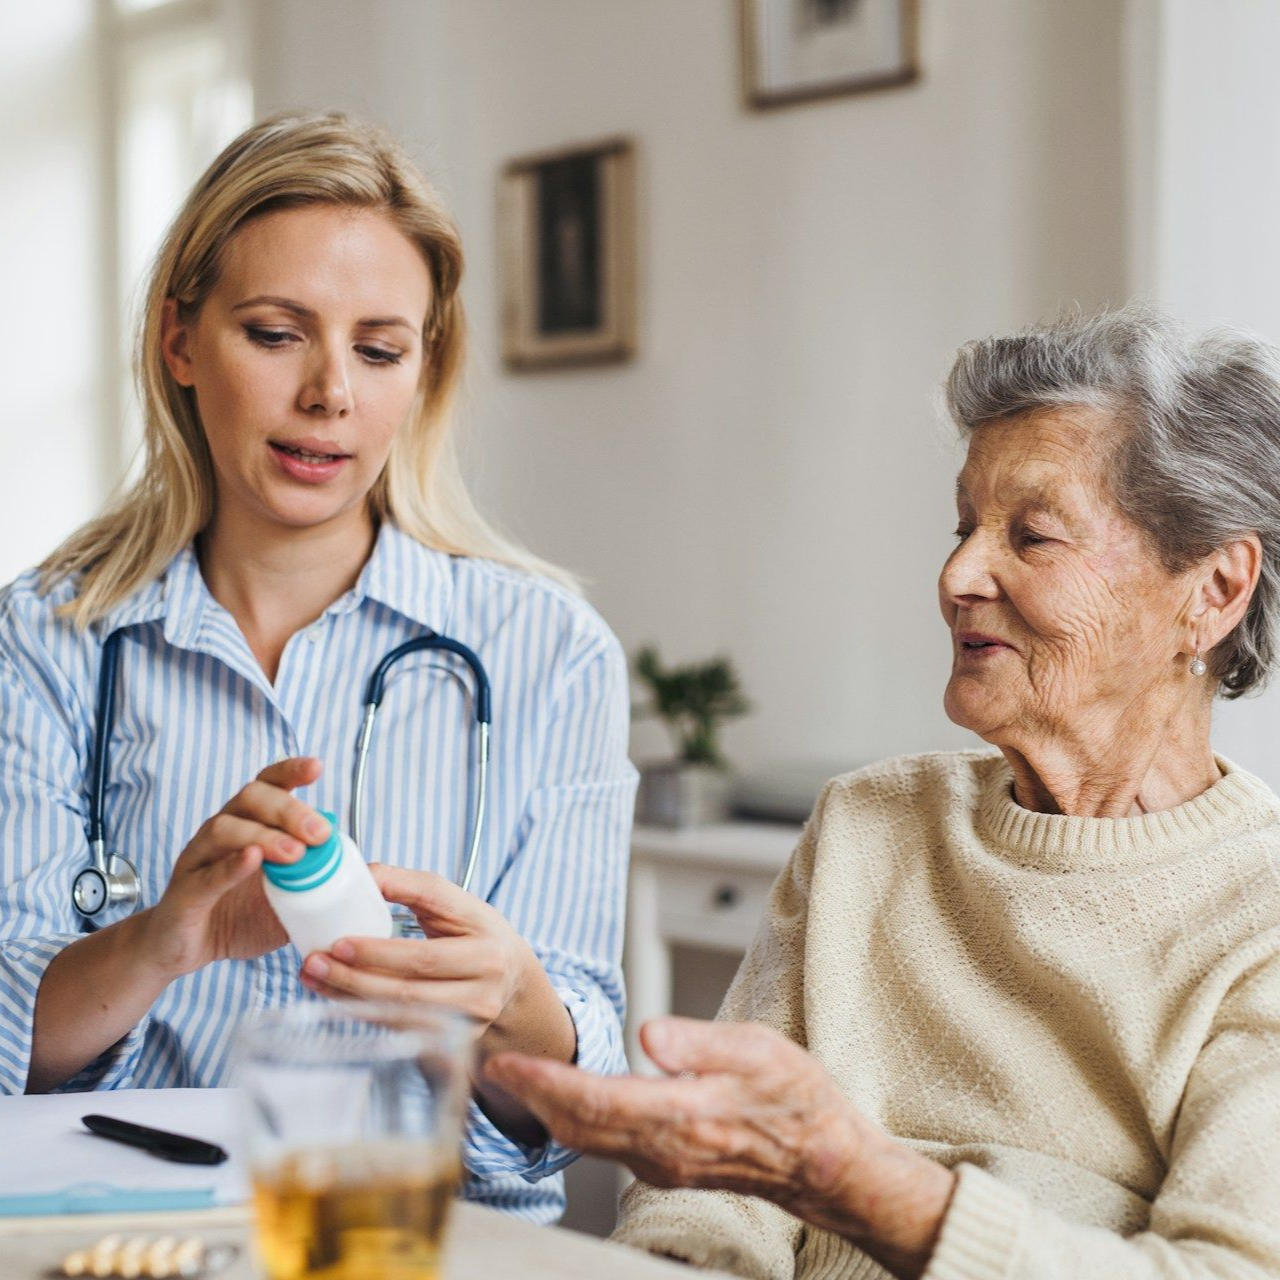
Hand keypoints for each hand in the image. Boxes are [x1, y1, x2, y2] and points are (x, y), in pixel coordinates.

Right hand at [138, 757, 329, 978]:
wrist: (182, 951)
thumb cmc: (236, 914)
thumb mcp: (285, 896)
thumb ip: (314, 879)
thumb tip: (362, 874)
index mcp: (247, 824)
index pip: (267, 784)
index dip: (290, 771)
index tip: (317, 768)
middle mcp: (220, 832)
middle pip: (250, 799)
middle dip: (288, 810)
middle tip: (319, 833)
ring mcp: (197, 859)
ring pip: (225, 829)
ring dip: (263, 835)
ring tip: (294, 853)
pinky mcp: (183, 894)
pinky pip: (205, 874)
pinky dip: (230, 866)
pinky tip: (252, 861)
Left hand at [298, 864, 537, 1041]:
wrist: (509, 978)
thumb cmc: (475, 932)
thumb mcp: (455, 902)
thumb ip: (412, 885)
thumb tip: (363, 873)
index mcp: (487, 951)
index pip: (426, 956)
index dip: (379, 953)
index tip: (340, 942)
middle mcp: (482, 993)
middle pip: (408, 991)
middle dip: (354, 979)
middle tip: (315, 962)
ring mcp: (466, 1024)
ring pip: (398, 1016)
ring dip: (349, 998)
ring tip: (314, 977)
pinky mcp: (450, 1044)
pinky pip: (397, 1030)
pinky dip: (362, 1011)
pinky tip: (336, 995)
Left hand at [486, 1017, 955, 1277]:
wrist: (827, 1164)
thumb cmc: (798, 1103)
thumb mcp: (757, 1052)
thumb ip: (698, 1043)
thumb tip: (648, 1034)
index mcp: (679, 1116)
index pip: (593, 1100)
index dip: (544, 1082)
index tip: (506, 1062)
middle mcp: (662, 1149)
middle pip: (578, 1125)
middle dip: (531, 1096)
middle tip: (492, 1067)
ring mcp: (664, 1163)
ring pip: (590, 1139)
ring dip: (549, 1110)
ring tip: (519, 1081)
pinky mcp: (670, 1165)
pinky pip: (610, 1146)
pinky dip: (577, 1122)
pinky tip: (571, 1103)